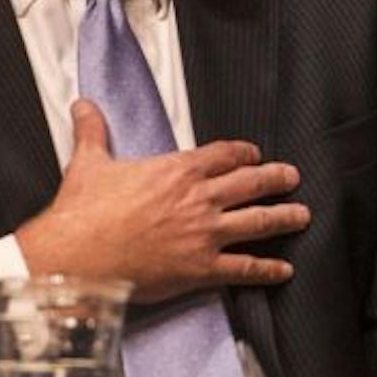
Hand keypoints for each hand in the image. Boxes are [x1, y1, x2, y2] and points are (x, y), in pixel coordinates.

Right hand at [16, 99, 310, 302]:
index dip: (243, 154)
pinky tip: (283, 270)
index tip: (254, 155)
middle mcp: (199, 198)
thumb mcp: (88, 163)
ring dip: (283, 217)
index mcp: (177, 171)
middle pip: (250, 183)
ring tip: (301, 215)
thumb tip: (83, 106)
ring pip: (257, 221)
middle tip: (292, 177)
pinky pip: (243, 268)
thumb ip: (93, 132)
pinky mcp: (200, 268)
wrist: (75, 257)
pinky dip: (266, 269)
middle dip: (276, 179)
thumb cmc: (82, 214)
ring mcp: (204, 234)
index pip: (223, 155)